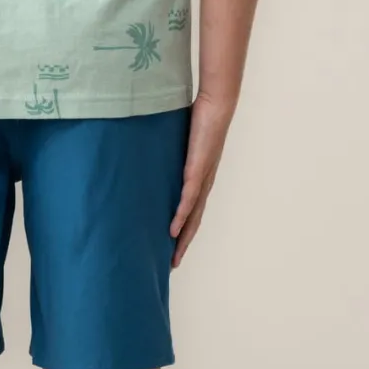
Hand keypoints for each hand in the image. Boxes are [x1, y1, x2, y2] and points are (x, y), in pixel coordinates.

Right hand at [169, 92, 234, 266]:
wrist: (217, 105)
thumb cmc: (200, 118)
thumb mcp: (180, 141)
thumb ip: (170, 152)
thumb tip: (151, 154)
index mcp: (201, 178)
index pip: (193, 211)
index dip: (185, 231)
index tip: (174, 247)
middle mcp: (204, 182)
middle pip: (195, 221)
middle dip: (184, 244)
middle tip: (172, 264)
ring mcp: (202, 178)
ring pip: (193, 216)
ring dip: (183, 238)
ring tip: (173, 256)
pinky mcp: (197, 169)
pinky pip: (189, 198)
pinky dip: (182, 216)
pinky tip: (173, 231)